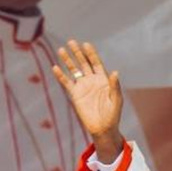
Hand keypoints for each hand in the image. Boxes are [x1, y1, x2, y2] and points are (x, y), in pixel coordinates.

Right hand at [53, 40, 123, 161]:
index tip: (86, 44)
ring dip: (68, 60)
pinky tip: (55, 68)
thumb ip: (115, 86)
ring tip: (61, 50)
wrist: (103, 129)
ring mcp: (83, 87)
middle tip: (71, 42)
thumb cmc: (113, 115)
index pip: (96, 63)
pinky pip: (66, 83)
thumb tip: (115, 72)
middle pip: (83, 63)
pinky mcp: (75, 95)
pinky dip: (61, 76)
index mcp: (103, 79)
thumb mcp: (116, 100)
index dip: (91, 54)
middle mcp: (92, 80)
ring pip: (74, 70)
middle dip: (78, 53)